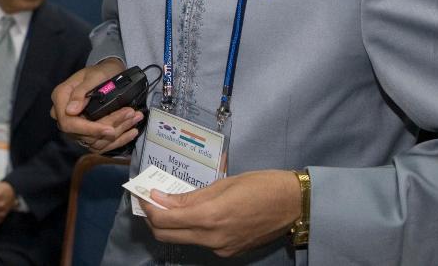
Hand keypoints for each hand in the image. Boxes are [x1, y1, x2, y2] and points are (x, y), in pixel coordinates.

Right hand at [50, 59, 142, 153]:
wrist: (107, 72)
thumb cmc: (100, 71)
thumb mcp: (93, 76)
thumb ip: (81, 92)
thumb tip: (70, 111)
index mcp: (61, 98)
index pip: (69, 123)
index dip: (89, 129)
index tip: (110, 129)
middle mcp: (64, 114)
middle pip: (84, 134)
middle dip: (110, 128)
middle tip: (131, 115)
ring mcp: (75, 126)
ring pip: (95, 141)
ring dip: (118, 133)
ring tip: (135, 119)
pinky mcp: (86, 132)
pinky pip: (100, 144)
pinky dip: (119, 139)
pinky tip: (132, 131)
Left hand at [140, 170, 300, 256]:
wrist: (293, 205)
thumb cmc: (260, 185)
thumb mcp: (222, 184)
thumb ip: (189, 196)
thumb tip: (160, 198)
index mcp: (210, 217)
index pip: (164, 220)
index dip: (148, 207)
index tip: (143, 193)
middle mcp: (212, 238)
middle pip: (166, 235)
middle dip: (153, 219)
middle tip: (151, 199)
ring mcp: (221, 249)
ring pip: (183, 239)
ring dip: (171, 224)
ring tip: (171, 204)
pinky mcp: (229, 252)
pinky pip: (200, 242)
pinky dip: (190, 229)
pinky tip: (194, 214)